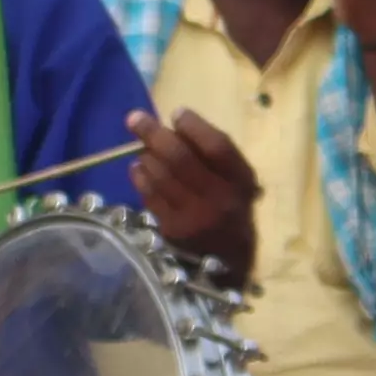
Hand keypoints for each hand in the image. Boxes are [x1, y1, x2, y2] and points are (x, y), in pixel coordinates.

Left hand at [127, 109, 256, 279]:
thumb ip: (212, 154)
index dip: (194, 127)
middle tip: (134, 118)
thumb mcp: (236, 181)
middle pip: (180, 158)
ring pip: (160, 175)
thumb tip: (173, 125)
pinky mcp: (172, 231)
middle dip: (153, 133)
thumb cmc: (229, 208)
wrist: (229, 262)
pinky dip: (140, 176)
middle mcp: (220, 201)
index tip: (177, 113)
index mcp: (240, 183)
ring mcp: (194, 218)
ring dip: (145, 155)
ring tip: (142, 149)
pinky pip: (149, 195)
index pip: (218, 148)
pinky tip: (139, 168)